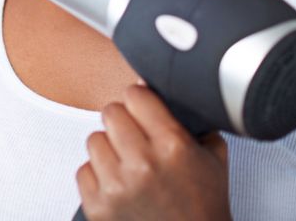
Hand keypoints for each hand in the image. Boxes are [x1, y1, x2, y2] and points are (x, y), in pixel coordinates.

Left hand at [77, 84, 230, 220]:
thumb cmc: (204, 208)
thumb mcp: (213, 157)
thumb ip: (192, 120)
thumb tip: (155, 87)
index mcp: (172, 145)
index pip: (134, 95)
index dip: (139, 100)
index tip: (143, 108)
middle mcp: (142, 164)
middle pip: (110, 112)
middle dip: (123, 122)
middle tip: (135, 138)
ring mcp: (117, 186)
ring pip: (94, 139)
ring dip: (109, 149)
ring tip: (128, 165)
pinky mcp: (98, 207)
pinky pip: (83, 170)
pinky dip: (98, 177)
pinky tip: (119, 186)